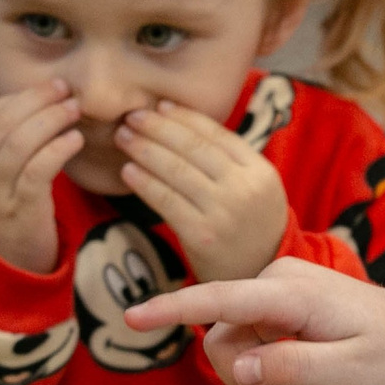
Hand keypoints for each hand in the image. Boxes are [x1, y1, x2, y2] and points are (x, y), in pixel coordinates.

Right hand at [0, 80, 80, 275]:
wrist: (9, 268)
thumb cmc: (12, 213)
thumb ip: (8, 145)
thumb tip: (35, 104)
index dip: (20, 95)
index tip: (49, 87)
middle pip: (3, 122)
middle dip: (36, 99)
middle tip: (65, 90)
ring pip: (19, 142)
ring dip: (50, 119)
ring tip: (74, 110)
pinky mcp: (22, 210)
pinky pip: (37, 170)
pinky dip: (58, 149)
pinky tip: (75, 139)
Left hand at [116, 102, 290, 283]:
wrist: (258, 279)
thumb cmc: (249, 228)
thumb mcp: (255, 190)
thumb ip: (228, 161)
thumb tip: (179, 122)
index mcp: (260, 171)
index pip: (216, 134)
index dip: (183, 117)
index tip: (159, 106)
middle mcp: (244, 188)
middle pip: (193, 147)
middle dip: (157, 128)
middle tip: (130, 116)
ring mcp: (223, 212)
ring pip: (176, 170)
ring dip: (144, 149)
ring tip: (123, 138)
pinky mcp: (201, 236)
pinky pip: (165, 200)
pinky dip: (143, 182)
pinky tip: (127, 171)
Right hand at [126, 257, 384, 384]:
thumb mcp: (347, 373)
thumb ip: (291, 367)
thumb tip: (240, 367)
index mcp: (293, 294)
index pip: (221, 300)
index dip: (173, 310)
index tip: (131, 318)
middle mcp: (278, 281)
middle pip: (222, 337)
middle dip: (242, 380)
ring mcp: (277, 290)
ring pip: (233, 344)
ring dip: (256, 379)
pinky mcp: (279, 302)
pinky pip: (249, 339)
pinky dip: (266, 368)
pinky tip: (299, 382)